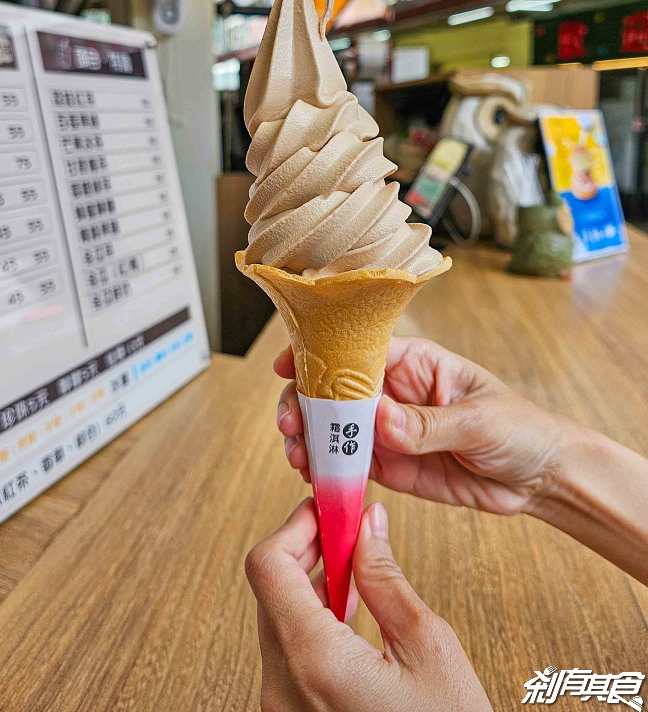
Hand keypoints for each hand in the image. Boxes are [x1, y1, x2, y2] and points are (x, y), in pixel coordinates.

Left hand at [245, 497, 491, 711]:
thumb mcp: (429, 648)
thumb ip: (385, 578)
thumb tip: (368, 525)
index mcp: (312, 663)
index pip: (267, 566)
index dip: (296, 526)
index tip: (328, 509)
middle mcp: (281, 689)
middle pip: (270, 590)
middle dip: (307, 551)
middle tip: (349, 531)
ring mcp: (282, 709)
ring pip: (277, 621)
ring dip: (310, 585)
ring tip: (357, 573)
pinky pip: (287, 655)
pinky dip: (311, 623)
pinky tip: (350, 616)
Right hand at [275, 337, 571, 515]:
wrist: (540, 479)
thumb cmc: (520, 429)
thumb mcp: (480, 420)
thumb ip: (428, 424)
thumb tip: (380, 419)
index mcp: (416, 362)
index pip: (359, 349)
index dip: (320, 355)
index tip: (289, 366)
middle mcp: (395, 391)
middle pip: (335, 388)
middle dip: (305, 401)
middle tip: (291, 424)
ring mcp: (389, 430)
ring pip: (334, 427)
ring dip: (309, 437)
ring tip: (297, 455)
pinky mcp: (391, 465)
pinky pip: (350, 464)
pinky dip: (326, 469)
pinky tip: (312, 476)